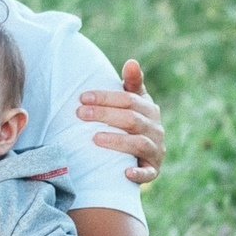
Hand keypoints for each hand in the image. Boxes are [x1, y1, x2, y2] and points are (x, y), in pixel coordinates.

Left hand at [79, 60, 162, 184]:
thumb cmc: (132, 123)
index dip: (106, 97)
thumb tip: (131, 62)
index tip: (83, 97)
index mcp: (149, 109)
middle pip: (131, 119)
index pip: (128, 100)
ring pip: (139, 143)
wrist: (144, 156)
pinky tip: (125, 172)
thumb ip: (132, 83)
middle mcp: (156, 129)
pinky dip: (139, 174)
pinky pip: (148, 173)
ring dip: (117, 141)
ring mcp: (156, 150)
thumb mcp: (134, 102)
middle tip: (80, 114)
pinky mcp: (153, 170)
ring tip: (94, 138)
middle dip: (105, 115)